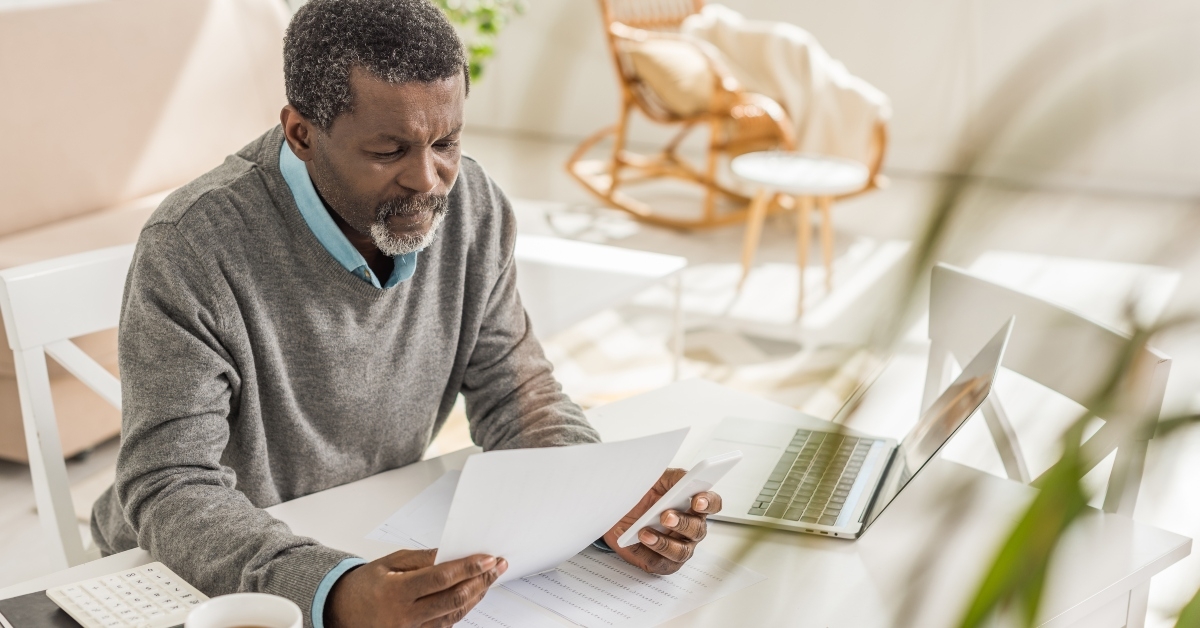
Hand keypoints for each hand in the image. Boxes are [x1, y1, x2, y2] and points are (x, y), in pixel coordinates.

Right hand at [326, 548, 506, 627]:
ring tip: (491, 577)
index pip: (441, 578)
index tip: (488, 558)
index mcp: (396, 591)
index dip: (468, 568)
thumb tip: (451, 553)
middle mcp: (405, 615)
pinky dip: (463, 608)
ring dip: (477, 595)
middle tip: (498, 566)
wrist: (340, 612)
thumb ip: (421, 559)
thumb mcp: (388, 563)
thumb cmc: (364, 585)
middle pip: (453, 599)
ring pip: (454, 614)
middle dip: (481, 581)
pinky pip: (446, 625)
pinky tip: (474, 594)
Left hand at [602, 468, 722, 574]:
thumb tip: (688, 477)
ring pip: (681, 551)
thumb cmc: (643, 496)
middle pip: (698, 530)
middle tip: (665, 516)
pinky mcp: (662, 562)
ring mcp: (679, 547)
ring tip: (644, 532)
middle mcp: (691, 528)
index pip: (713, 504)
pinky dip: (643, 551)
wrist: (619, 511)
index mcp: (694, 505)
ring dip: (663, 543)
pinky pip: (658, 562)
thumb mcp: (658, 480)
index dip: (709, 503)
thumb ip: (675, 478)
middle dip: (682, 524)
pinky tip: (632, 540)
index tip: (697, 501)